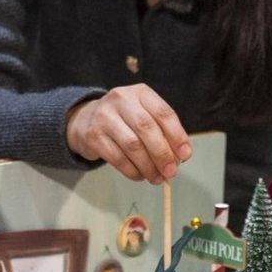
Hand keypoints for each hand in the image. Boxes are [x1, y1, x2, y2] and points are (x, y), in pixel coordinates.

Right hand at [65, 84, 191, 183]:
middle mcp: (121, 99)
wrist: (86, 120)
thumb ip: (163, 132)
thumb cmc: (125, 121)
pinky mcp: (93, 135)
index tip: (185, 155)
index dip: (177, 135)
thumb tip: (179, 157)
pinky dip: (132, 171)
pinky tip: (140, 176)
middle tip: (171, 172)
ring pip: (132, 145)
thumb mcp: (144, 116)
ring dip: (148, 166)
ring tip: (157, 178)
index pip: (163, 113)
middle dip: (162, 154)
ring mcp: (104, 116)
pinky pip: (117, 158)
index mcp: (140, 93)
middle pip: (147, 128)